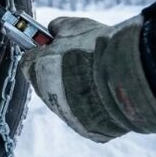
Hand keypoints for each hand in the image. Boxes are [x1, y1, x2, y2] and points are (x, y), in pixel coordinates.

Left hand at [19, 15, 155, 142]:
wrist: (126, 75)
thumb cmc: (96, 49)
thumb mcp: (73, 27)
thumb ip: (57, 27)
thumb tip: (53, 29)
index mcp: (37, 70)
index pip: (29, 61)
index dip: (42, 52)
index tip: (55, 46)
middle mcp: (47, 97)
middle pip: (47, 83)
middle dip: (60, 72)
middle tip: (82, 60)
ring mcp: (66, 115)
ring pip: (67, 101)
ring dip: (78, 90)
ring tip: (99, 77)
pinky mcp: (87, 130)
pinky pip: (87, 116)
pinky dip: (94, 106)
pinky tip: (107, 93)